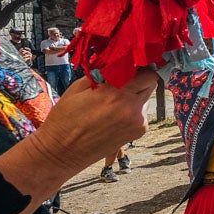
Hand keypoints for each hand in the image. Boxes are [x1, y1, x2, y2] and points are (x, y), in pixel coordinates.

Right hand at [27, 71, 153, 173]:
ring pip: (146, 97)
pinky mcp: (139, 131)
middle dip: (138, 79)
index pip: (146, 71)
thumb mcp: (79, 87)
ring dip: (135, 95)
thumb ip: (103, 73)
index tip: (127, 66)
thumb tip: (118, 61)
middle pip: (150, 83)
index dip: (137, 67)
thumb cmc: (65, 118)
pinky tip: (114, 115)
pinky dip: (132, 109)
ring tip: (112, 102)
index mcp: (115, 92)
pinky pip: (141, 112)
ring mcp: (138, 121)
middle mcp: (131, 106)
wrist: (63, 152)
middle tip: (121, 82)